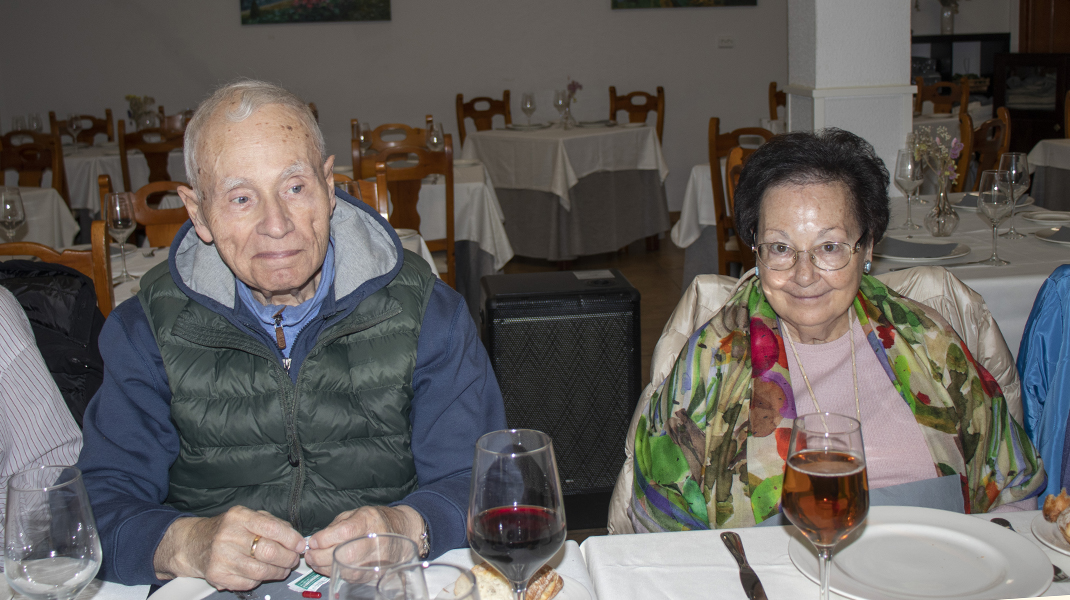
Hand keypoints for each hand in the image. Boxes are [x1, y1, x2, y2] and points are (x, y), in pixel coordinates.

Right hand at [154, 506, 304, 590]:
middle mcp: (229, 536)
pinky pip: (249, 583)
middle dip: (288, 558)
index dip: (291, 539)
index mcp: (239, 517)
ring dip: (278, 572)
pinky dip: (259, 580)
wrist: (194, 543)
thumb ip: (272, 524)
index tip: (300, 545)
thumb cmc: (227, 529)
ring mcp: (222, 557)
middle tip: (293, 559)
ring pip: (261, 571)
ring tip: (282, 568)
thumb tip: (296, 538)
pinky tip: (260, 573)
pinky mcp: (217, 575)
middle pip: (269, 552)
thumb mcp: (247, 517)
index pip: (272, 528)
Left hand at [304, 505, 423, 575]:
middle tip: (311, 554)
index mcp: (368, 520)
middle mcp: (374, 540)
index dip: (324, 539)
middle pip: (344, 553)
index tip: (313, 541)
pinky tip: (329, 567)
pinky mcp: (375, 572)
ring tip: (316, 561)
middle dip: (320, 556)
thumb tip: (317, 540)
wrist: (402, 531)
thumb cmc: (376, 521)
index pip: (344, 532)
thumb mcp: (356, 513)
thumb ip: (336, 525)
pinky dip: (335, 573)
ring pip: (346, 569)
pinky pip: (350, 577)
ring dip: (325, 567)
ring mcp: (377, 558)